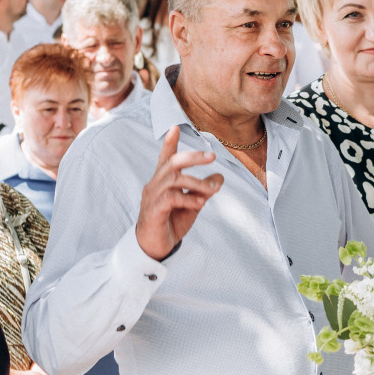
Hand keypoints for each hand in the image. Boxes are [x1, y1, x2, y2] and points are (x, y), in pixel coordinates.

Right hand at [135, 127, 223, 261]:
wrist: (154, 248)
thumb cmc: (170, 223)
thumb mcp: (192, 205)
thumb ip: (203, 190)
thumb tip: (221, 177)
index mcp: (163, 182)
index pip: (166, 158)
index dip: (170, 143)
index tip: (175, 126)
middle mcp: (155, 185)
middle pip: (172, 163)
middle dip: (192, 157)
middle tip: (212, 155)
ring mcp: (152, 197)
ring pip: (174, 179)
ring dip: (197, 182)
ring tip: (213, 190)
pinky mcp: (153, 210)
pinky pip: (171, 197)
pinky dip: (188, 197)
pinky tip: (200, 202)